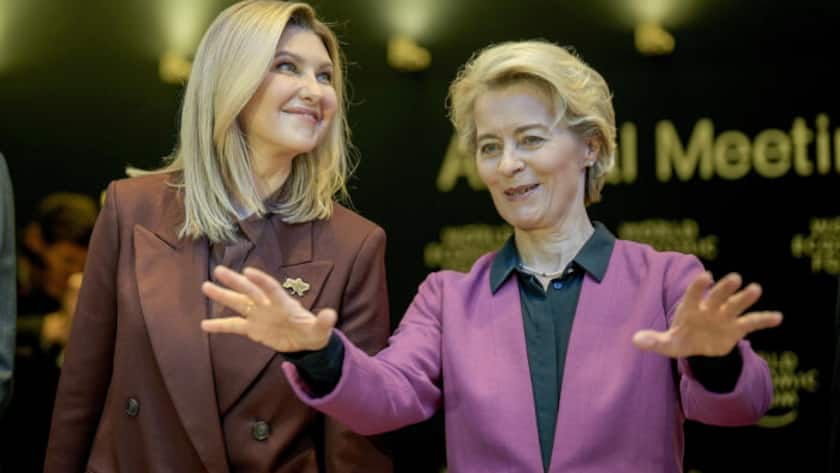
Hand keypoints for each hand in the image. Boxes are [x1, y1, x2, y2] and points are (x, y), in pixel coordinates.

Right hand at [200, 266, 335, 351]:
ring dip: (223, 296)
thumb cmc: (314, 332)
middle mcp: (268, 305)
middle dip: (236, 282)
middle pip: (250, 291)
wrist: (306, 342)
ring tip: (205, 286)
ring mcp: (259, 316)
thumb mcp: (321, 330)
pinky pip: (233, 326)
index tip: (249, 271)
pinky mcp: (252, 329)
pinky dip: (220, 325)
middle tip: (219, 271)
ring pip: (238, 303)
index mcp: (284, 304)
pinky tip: (204, 324)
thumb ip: (323, 322)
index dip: (261, 281)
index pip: (272, 289)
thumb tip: (331, 315)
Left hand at [632, 272, 781, 357]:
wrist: (699, 347)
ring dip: (745, 297)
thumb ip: (654, 341)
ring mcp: (724, 316)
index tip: (706, 277)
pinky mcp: (737, 328)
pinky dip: (764, 319)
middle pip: (718, 295)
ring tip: (756, 288)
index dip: (699, 286)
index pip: (694, 294)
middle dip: (725, 287)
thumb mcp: (667, 344)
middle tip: (735, 278)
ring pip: (736, 304)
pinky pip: (752, 322)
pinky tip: (777, 317)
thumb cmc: (681, 339)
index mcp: (690, 308)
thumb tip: (635, 341)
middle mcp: (709, 308)